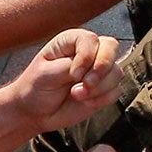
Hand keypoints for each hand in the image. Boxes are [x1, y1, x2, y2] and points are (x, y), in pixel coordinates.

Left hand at [5, 30, 123, 132]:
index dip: (86, 57)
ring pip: (116, 72)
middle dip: (101, 69)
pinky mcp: (104, 88)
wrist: (35, 112)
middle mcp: (88, 52)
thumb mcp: (45, 74)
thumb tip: (88, 70)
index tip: (73, 75)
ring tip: (76, 95)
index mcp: (71, 41)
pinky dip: (102, 99)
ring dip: (98, 89)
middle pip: (111, 47)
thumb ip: (68, 67)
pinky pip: (116, 91)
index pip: (90, 39)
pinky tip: (85, 102)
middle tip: (86, 84)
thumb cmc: (35, 88)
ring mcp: (98, 70)